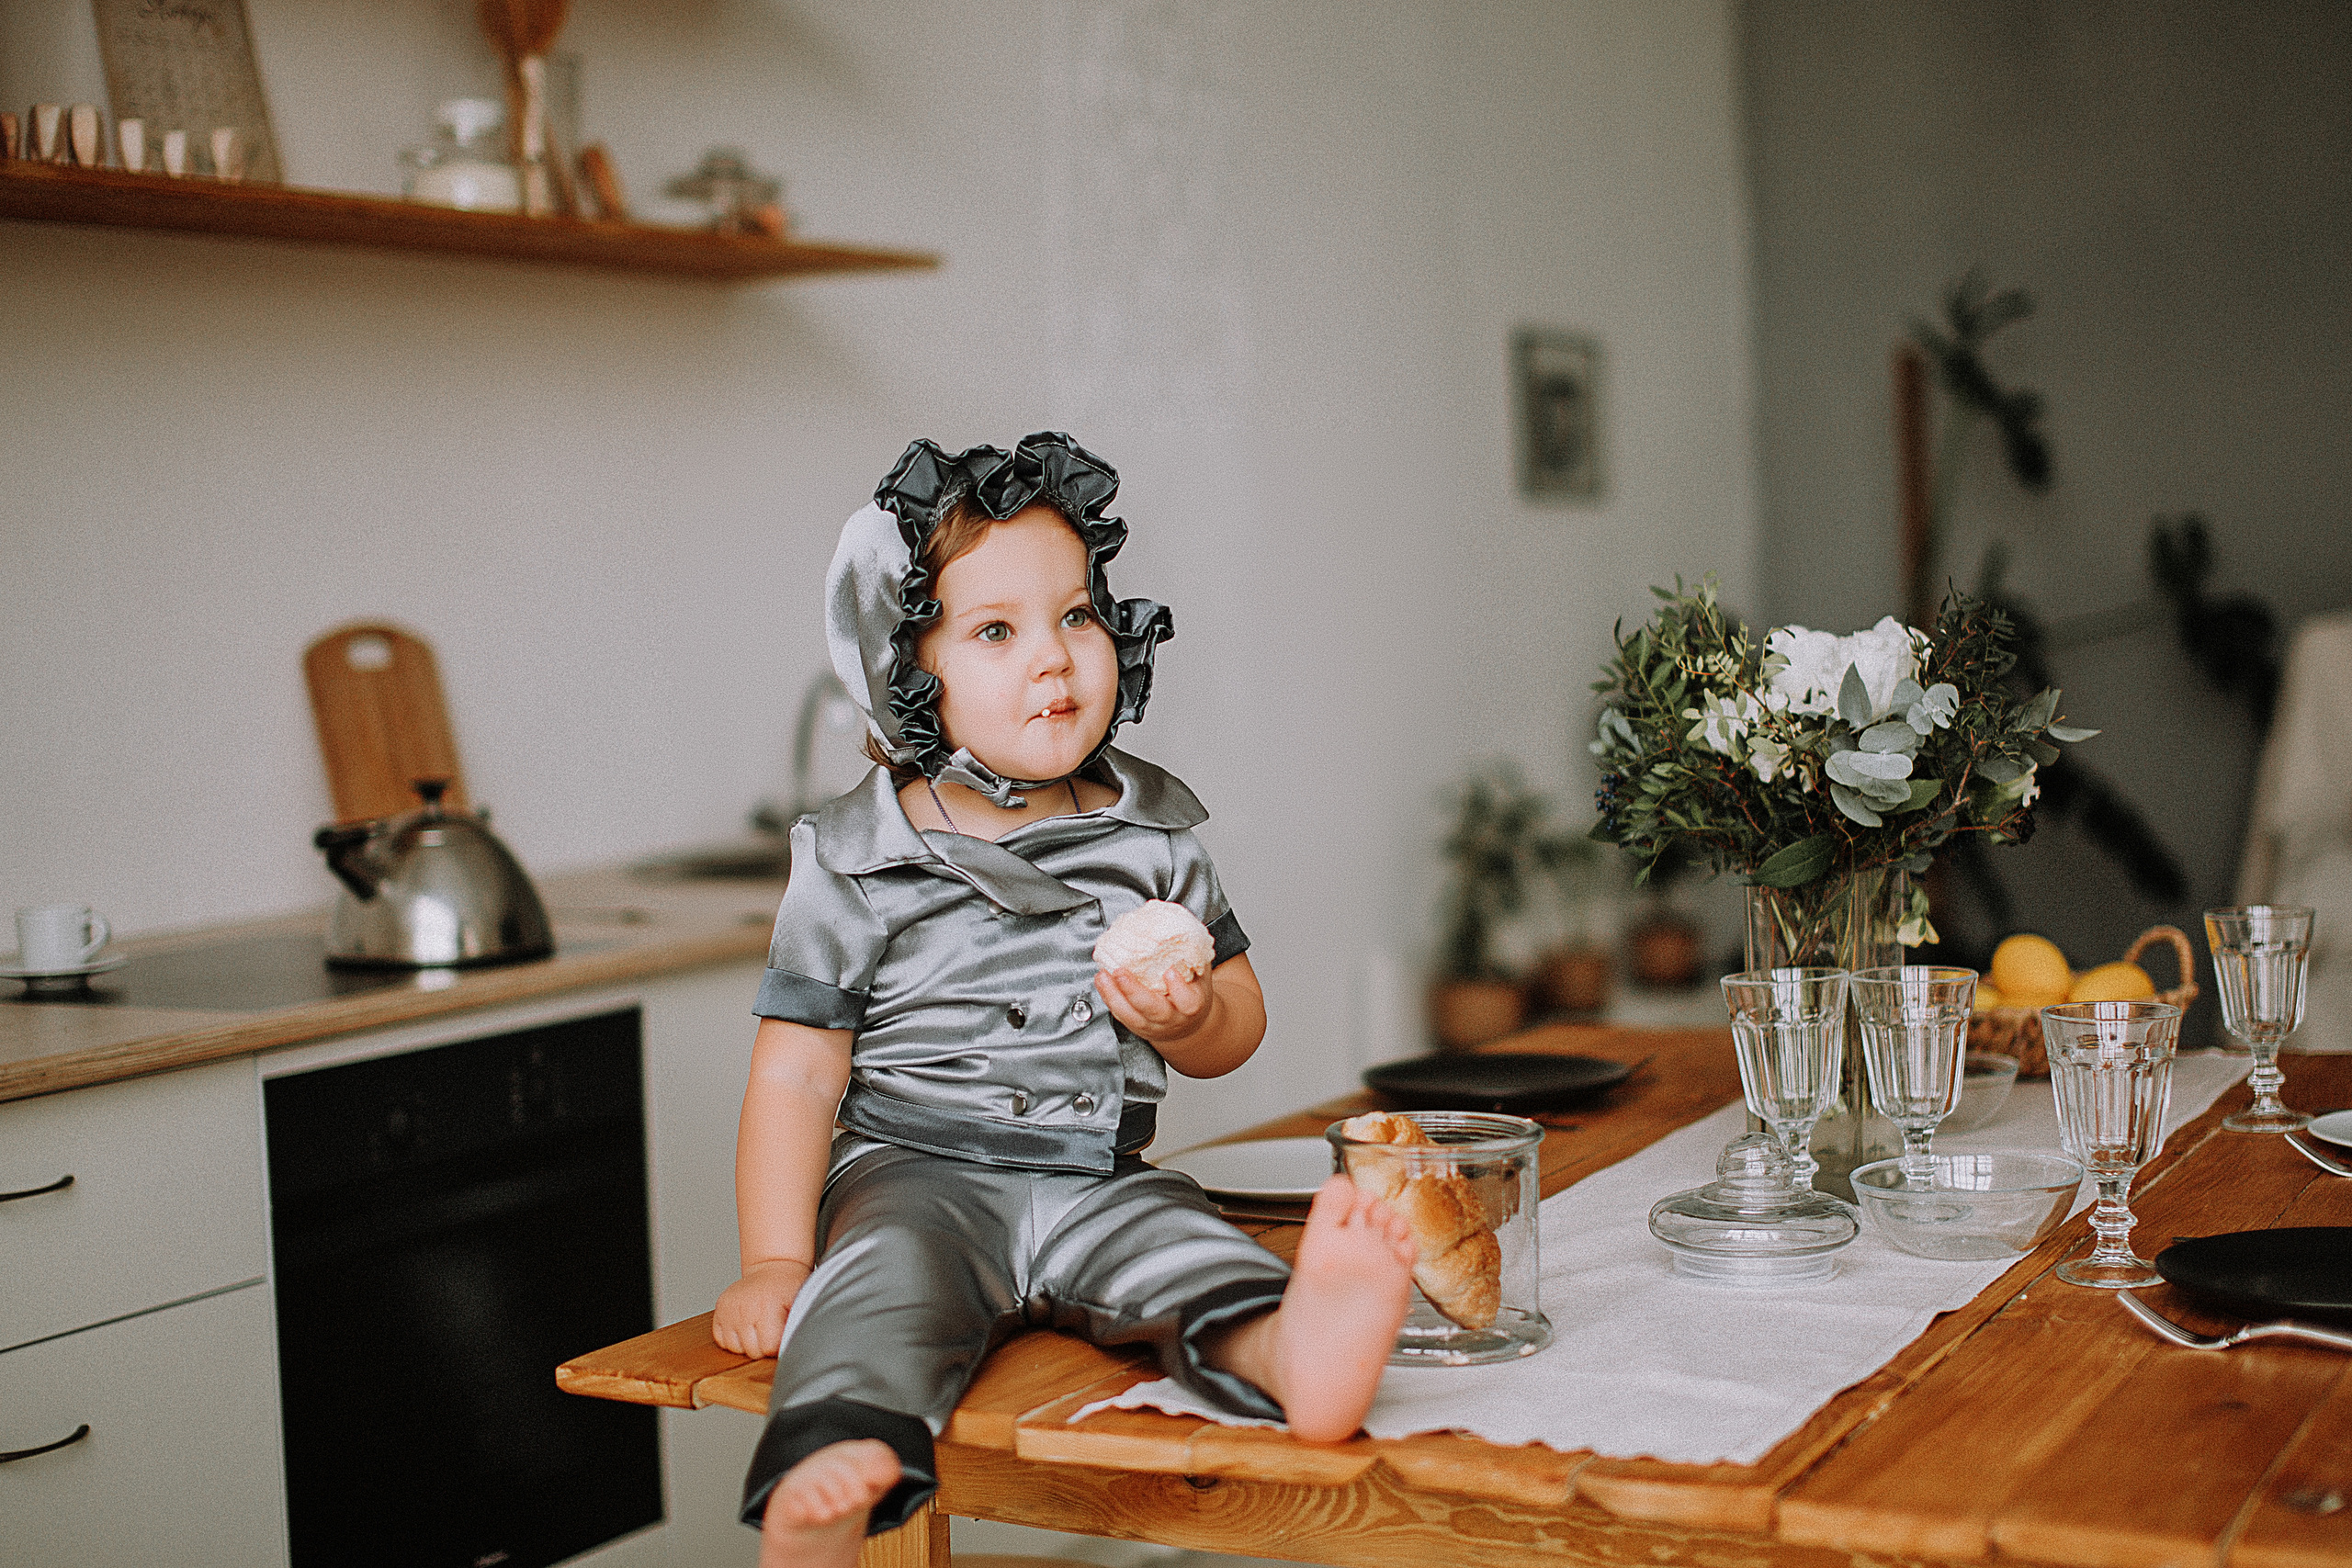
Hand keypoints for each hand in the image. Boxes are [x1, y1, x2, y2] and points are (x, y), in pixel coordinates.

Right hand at [712, 1258, 812, 1356]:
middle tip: (773, 1328)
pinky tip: (746, 1326)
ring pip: (735, 1348)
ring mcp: (729, 1309)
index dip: (778, 1345)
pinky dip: (733, 1338)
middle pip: (752, 1351)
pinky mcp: (719, 1309)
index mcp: (766, 1307)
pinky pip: (721, 1340)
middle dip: (764, 1345)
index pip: (769, 1348)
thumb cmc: (789, 1286)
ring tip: (759, 1326)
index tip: (783, 1333)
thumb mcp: (802, 1302)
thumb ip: (798, 1326)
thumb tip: (796, 1346)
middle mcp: (744, 1308)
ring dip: (748, 1343)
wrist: (773, 1266)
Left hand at [1095, 962, 1214, 1045]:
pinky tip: (1102, 981)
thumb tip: (1179, 925)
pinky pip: (1120, 1014)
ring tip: (1103, 976)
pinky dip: (1108, 997)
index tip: (1170, 971)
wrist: (1188, 1024)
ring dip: (1114, 995)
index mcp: (1192, 1006)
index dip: (1178, 988)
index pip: (1188, 1002)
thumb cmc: (1193, 994)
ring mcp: (1152, 1024)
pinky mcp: (1135, 1025)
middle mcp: (1171, 1018)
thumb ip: (1192, 957)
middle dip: (1134, 992)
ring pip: (1131, 1016)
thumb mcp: (1200, 975)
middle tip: (1120, 972)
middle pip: (1153, 1010)